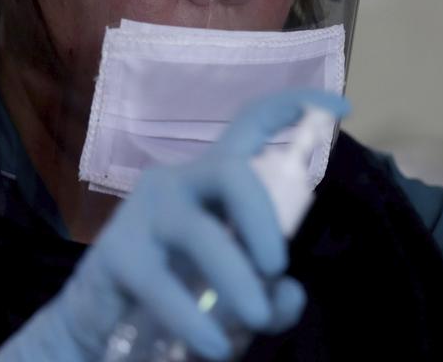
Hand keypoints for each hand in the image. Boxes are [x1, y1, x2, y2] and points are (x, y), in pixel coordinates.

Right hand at [0, 89, 350, 361]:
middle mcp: (179, 184)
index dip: (292, 110)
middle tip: (276, 266)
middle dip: (262, 216)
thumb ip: (269, 294)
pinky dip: (191, 317)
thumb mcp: (235, 298)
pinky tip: (213, 344)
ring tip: (255, 319)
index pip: (250, 128)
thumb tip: (288, 293)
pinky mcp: (117, 252)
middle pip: (230, 170)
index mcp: (212, 184)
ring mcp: (145, 214)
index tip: (341, 105)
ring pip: (200, 231)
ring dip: (234, 276)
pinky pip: (161, 282)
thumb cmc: (178, 296)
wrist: (101, 324)